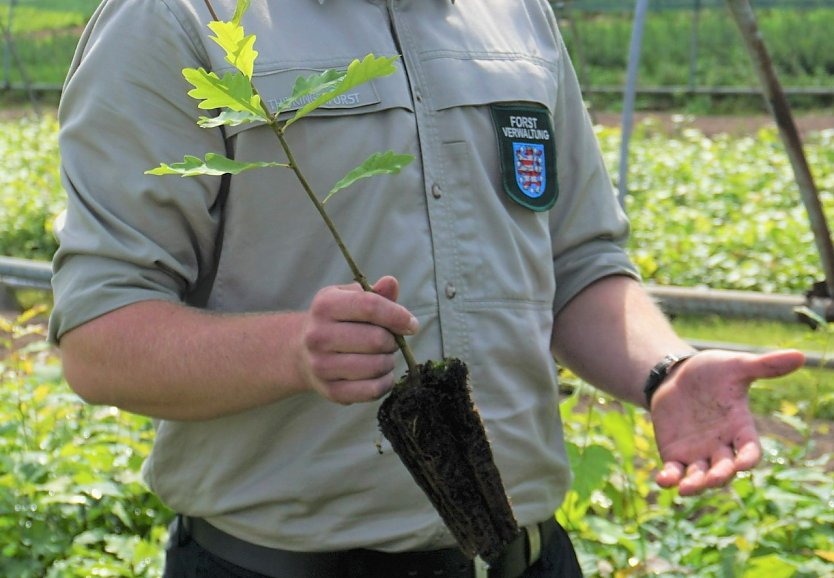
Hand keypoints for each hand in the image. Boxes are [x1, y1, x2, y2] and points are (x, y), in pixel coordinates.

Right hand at [298, 276, 418, 404]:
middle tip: (390, 341)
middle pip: (376, 340)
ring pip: (376, 366)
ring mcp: (321, 366)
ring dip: (389, 362)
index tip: (411, 324)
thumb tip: (391, 283)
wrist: (301, 352)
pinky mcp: (330, 391)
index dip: (398, 315)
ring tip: (382, 356)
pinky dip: (386, 382)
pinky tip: (381, 374)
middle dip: (393, 341)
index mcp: (325, 305)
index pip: (370, 306)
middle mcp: (318, 335)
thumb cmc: (337, 321)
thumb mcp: (350, 299)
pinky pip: (372, 390)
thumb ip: (375, 293)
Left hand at [650, 349, 804, 495]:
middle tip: (714, 479)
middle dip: (720, 476)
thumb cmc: (710, 372)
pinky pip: (674, 472)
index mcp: (740, 428)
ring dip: (695, 485)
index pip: (750, 450)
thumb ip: (763, 366)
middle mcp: (721, 446)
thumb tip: (800, 356)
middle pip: (725, 469)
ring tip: (686, 489)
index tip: (744, 464)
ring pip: (700, 477)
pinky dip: (669, 479)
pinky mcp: (675, 454)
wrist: (675, 376)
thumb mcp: (735, 365)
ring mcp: (698, 453)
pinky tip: (663, 480)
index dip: (748, 458)